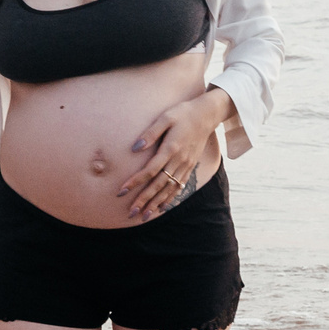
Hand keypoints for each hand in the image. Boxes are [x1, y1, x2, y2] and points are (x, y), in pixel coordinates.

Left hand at [118, 91, 229, 221]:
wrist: (207, 115)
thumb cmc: (183, 113)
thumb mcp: (165, 117)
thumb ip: (150, 133)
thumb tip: (135, 148)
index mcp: (171, 148)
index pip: (150, 170)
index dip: (135, 182)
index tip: (122, 191)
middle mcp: (179, 160)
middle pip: (159, 184)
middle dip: (144, 200)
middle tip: (131, 213)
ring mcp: (186, 165)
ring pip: (169, 189)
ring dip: (156, 203)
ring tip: (144, 216)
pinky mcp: (190, 167)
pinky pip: (179, 186)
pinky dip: (170, 198)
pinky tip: (162, 207)